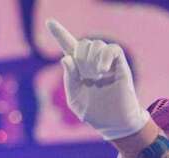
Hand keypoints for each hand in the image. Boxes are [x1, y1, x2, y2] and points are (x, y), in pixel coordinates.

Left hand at [46, 18, 148, 139]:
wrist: (113, 123)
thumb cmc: (94, 113)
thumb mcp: (75, 99)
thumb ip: (69, 80)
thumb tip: (66, 58)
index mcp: (78, 69)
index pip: (68, 45)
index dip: (59, 33)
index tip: (49, 22)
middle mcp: (92, 62)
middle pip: (83, 43)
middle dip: (80, 58)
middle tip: (87, 77)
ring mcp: (107, 63)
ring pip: (96, 44)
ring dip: (91, 60)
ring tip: (96, 77)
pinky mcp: (120, 66)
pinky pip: (112, 49)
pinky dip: (104, 57)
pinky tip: (102, 71)